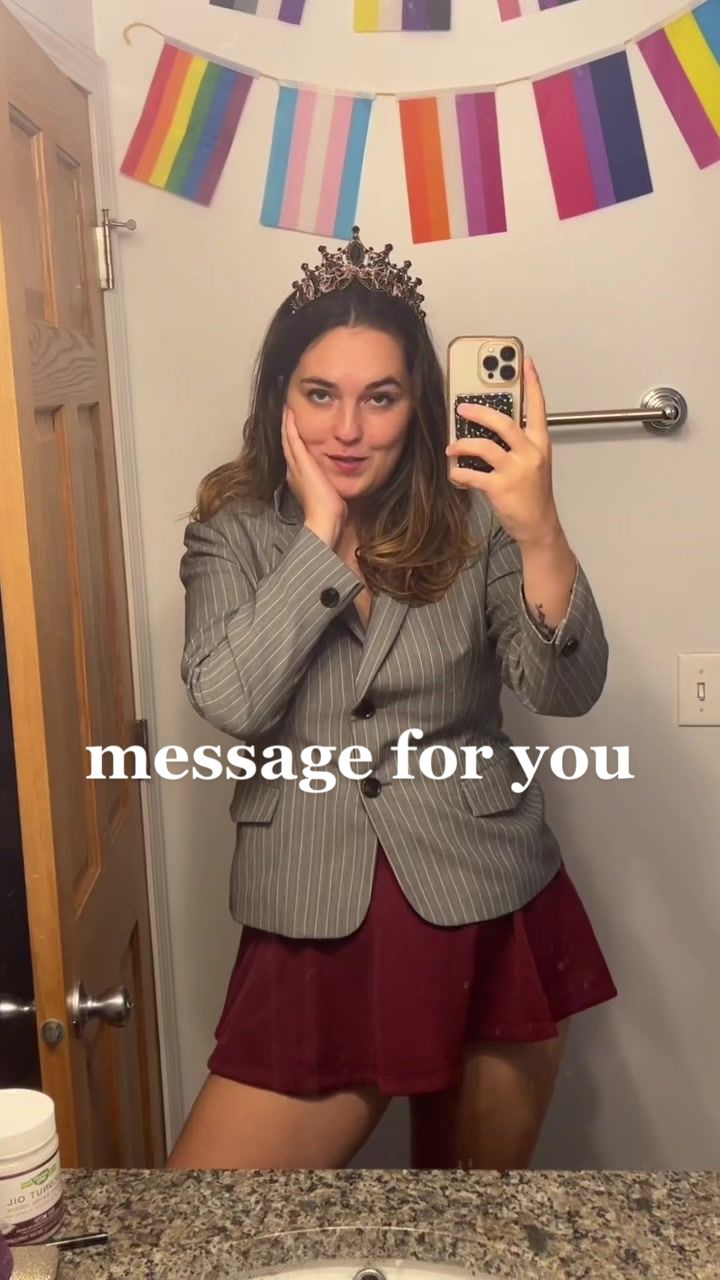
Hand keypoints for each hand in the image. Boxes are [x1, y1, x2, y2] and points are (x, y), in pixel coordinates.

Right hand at [281, 406, 347, 543]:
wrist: (325, 519)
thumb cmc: (331, 512)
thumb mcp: (331, 492)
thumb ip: (331, 483)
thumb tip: (341, 477)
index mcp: (300, 479)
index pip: (295, 455)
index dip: (293, 441)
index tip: (294, 428)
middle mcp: (294, 471)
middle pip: (288, 445)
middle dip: (286, 429)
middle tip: (285, 412)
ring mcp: (295, 466)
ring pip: (287, 439)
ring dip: (285, 423)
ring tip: (285, 408)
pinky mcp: (300, 461)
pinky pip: (291, 438)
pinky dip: (289, 425)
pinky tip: (288, 412)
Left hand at [445, 357, 560, 545]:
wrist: (539, 524)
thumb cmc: (533, 494)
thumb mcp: (534, 463)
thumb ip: (519, 443)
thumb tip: (491, 428)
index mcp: (540, 444)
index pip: (537, 407)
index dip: (532, 384)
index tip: (526, 363)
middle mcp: (530, 453)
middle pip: (503, 422)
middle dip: (479, 411)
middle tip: (463, 407)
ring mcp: (515, 470)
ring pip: (484, 446)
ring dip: (463, 444)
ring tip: (452, 447)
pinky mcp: (500, 488)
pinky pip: (472, 474)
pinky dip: (459, 472)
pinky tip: (455, 471)